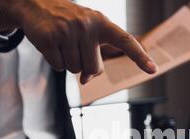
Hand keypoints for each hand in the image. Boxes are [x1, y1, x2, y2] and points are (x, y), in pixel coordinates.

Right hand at [0, 0, 156, 83]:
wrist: (36, 4)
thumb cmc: (69, 24)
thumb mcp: (87, 35)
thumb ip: (93, 57)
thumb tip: (86, 80)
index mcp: (102, 23)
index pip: (125, 41)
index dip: (139, 57)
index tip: (154, 69)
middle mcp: (87, 25)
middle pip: (94, 68)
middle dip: (84, 66)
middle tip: (75, 48)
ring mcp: (67, 31)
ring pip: (75, 70)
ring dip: (68, 63)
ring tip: (62, 44)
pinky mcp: (49, 38)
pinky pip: (58, 67)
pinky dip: (55, 61)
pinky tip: (51, 45)